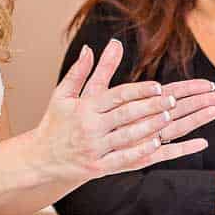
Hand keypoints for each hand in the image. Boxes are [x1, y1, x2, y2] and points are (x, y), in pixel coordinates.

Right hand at [34, 40, 214, 187]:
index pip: (116, 96)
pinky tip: (158, 144)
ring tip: (170, 118)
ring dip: (150, 127)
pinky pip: (124, 159)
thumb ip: (80, 72)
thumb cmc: (56, 123)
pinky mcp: (99, 167)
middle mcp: (91, 127)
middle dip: (151, 106)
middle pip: (126, 115)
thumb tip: (89, 47)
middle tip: (173, 100)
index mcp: (85, 108)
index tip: (158, 85)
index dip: (138, 90)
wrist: (40, 158)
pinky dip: (141, 152)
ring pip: (128, 136)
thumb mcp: (63, 95)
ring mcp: (95, 148)